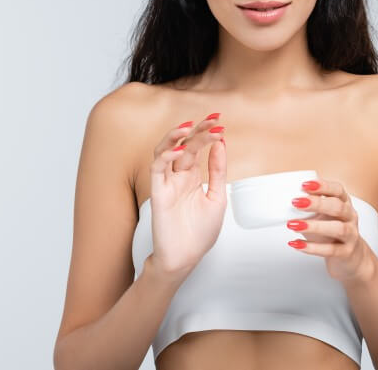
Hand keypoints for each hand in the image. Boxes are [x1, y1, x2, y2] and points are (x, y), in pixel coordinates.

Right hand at [149, 113, 226, 280]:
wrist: (186, 257)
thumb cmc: (200, 232)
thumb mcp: (217, 196)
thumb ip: (218, 170)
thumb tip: (221, 142)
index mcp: (192, 176)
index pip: (198, 148)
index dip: (207, 134)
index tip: (220, 122)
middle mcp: (178, 176)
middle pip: (184, 146)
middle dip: (197, 130)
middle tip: (212, 119)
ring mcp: (167, 183)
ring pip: (165, 152)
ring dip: (175, 137)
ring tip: (189, 127)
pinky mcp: (157, 193)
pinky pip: (156, 170)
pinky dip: (165, 157)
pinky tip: (177, 151)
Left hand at [287, 178, 373, 284]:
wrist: (351, 256)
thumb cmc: (332, 232)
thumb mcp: (323, 215)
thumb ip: (310, 206)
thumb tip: (285, 195)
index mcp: (344, 203)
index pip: (338, 190)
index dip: (323, 186)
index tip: (305, 185)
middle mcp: (350, 217)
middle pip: (338, 207)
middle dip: (317, 203)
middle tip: (296, 202)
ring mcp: (351, 235)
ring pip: (338, 228)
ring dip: (314, 226)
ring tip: (294, 225)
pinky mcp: (346, 252)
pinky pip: (331, 250)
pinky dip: (312, 248)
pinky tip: (297, 244)